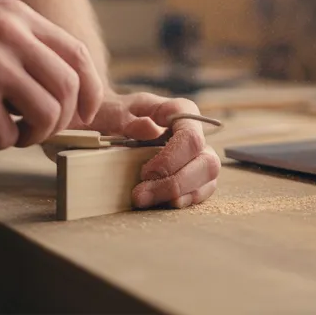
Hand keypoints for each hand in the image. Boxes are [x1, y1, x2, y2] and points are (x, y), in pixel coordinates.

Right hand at [0, 0, 103, 150]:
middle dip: (64, 118)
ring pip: (49, 114)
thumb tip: (57, 81)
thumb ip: (19, 41)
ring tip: (9, 133)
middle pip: (70, 88)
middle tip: (39, 129)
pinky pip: (9, 134)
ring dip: (34, 135)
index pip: (78, 54)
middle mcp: (12, 38)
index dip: (90, 89)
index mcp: (18, 17)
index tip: (85, 112)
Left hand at [81, 92, 220, 209]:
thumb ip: (127, 118)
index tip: (145, 172)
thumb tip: (149, 128)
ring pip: (208, 176)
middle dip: (175, 183)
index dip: (172, 158)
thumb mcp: (112, 111)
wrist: (108, 123)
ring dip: (179, 194)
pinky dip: (186, 199)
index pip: (191, 136)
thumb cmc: (113, 115)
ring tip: (147, 201)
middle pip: (206, 160)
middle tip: (140, 195)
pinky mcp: (194, 174)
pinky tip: (164, 203)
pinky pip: (202, 189)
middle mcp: (194, 132)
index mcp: (178, 111)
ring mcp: (197, 154)